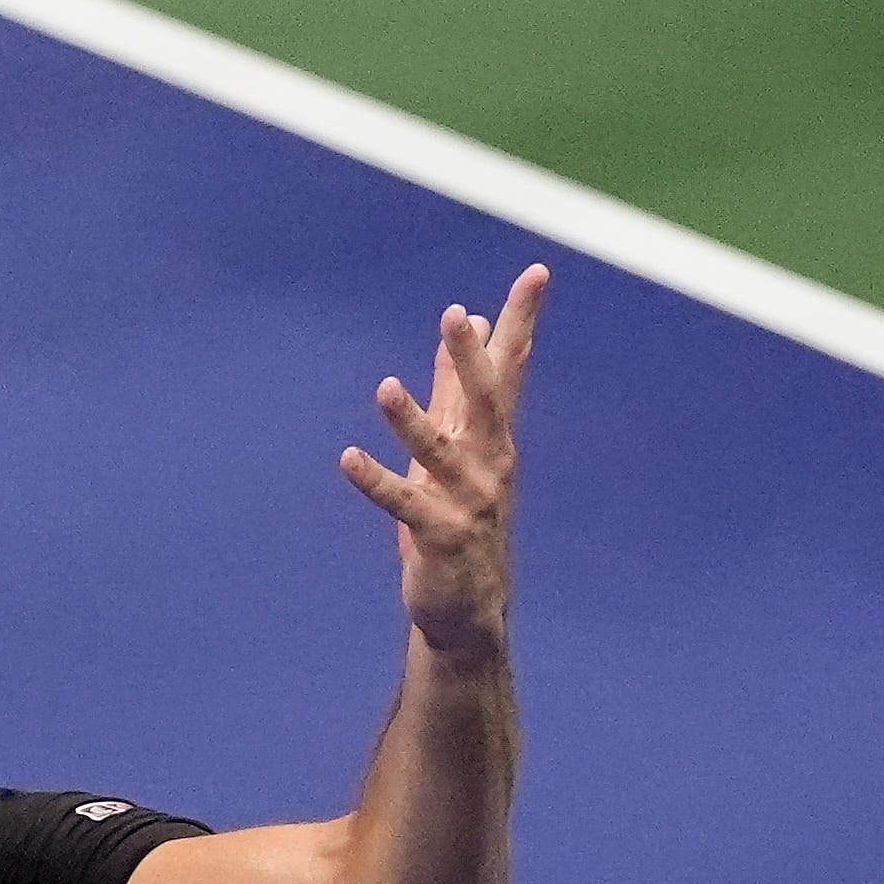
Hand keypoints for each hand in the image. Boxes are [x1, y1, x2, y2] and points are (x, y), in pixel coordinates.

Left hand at [340, 264, 547, 660]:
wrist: (468, 610)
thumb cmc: (460, 521)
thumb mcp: (460, 447)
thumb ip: (459, 388)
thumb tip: (473, 324)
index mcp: (493, 438)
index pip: (511, 369)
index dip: (521, 322)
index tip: (535, 273)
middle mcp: (490, 464)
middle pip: (486, 402)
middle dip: (469, 360)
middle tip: (456, 316)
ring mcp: (469, 502)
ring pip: (441, 454)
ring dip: (412, 421)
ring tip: (385, 387)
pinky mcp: (441, 537)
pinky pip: (405, 505)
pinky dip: (376, 482)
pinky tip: (348, 459)